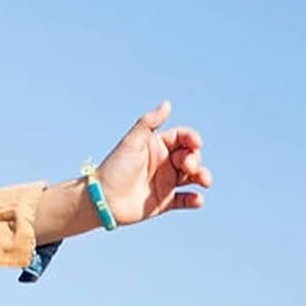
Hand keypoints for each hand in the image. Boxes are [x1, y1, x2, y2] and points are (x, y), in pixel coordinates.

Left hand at [94, 99, 211, 225]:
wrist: (101, 200)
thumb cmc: (114, 169)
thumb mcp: (131, 143)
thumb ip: (148, 123)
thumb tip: (167, 103)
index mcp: (158, 147)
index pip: (182, 138)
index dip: (192, 139)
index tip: (196, 143)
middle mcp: (164, 164)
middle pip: (190, 157)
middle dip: (195, 159)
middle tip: (188, 166)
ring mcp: (165, 183)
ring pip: (191, 177)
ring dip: (201, 177)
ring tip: (204, 181)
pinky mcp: (163, 202)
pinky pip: (184, 200)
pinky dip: (194, 200)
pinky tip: (198, 200)